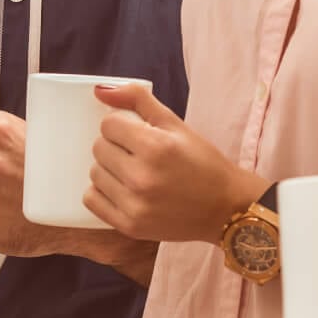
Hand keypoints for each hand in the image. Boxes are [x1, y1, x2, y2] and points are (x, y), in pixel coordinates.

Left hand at [85, 85, 265, 243]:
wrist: (225, 207)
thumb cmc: (203, 163)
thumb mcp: (176, 124)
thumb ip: (138, 100)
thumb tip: (100, 91)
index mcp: (155, 146)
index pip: (108, 125)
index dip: (122, 126)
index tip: (138, 134)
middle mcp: (142, 177)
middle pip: (99, 148)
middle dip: (115, 146)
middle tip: (138, 154)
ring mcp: (135, 205)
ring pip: (94, 174)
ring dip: (109, 169)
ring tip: (134, 172)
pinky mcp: (130, 226)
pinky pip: (92, 200)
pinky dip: (103, 193)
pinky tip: (123, 190)